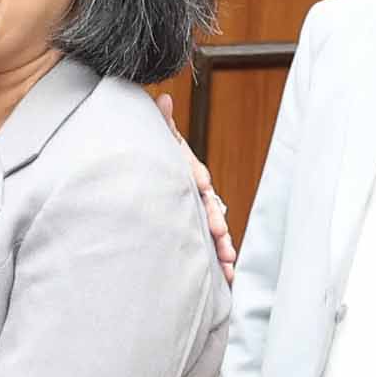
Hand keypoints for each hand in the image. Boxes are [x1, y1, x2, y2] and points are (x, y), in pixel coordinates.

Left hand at [160, 95, 236, 284]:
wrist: (146, 169)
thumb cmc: (153, 154)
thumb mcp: (156, 138)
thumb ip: (160, 122)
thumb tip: (163, 99)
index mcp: (186, 170)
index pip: (194, 174)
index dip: (197, 178)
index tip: (201, 186)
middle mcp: (195, 192)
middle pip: (209, 206)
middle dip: (216, 222)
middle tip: (221, 237)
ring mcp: (196, 211)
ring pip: (213, 228)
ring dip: (222, 246)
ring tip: (229, 264)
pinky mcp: (193, 228)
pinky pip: (207, 244)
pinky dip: (217, 259)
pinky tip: (226, 277)